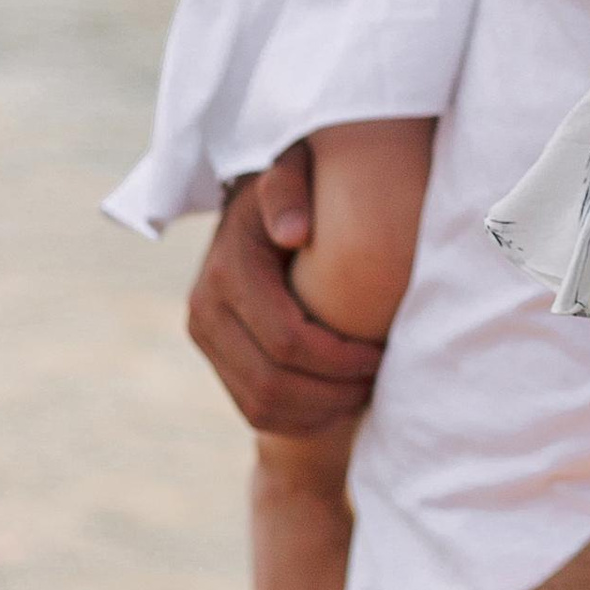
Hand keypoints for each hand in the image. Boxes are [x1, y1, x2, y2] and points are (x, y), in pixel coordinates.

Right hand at [187, 153, 383, 435]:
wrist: (258, 205)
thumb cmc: (297, 188)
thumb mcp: (293, 171)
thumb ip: (289, 189)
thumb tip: (294, 233)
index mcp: (228, 270)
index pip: (287, 339)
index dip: (341, 358)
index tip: (384, 350)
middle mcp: (204, 308)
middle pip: (273, 383)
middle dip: (335, 390)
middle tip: (381, 376)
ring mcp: (206, 338)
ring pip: (262, 406)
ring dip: (321, 410)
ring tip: (364, 389)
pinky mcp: (216, 358)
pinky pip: (255, 412)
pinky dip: (301, 418)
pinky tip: (338, 399)